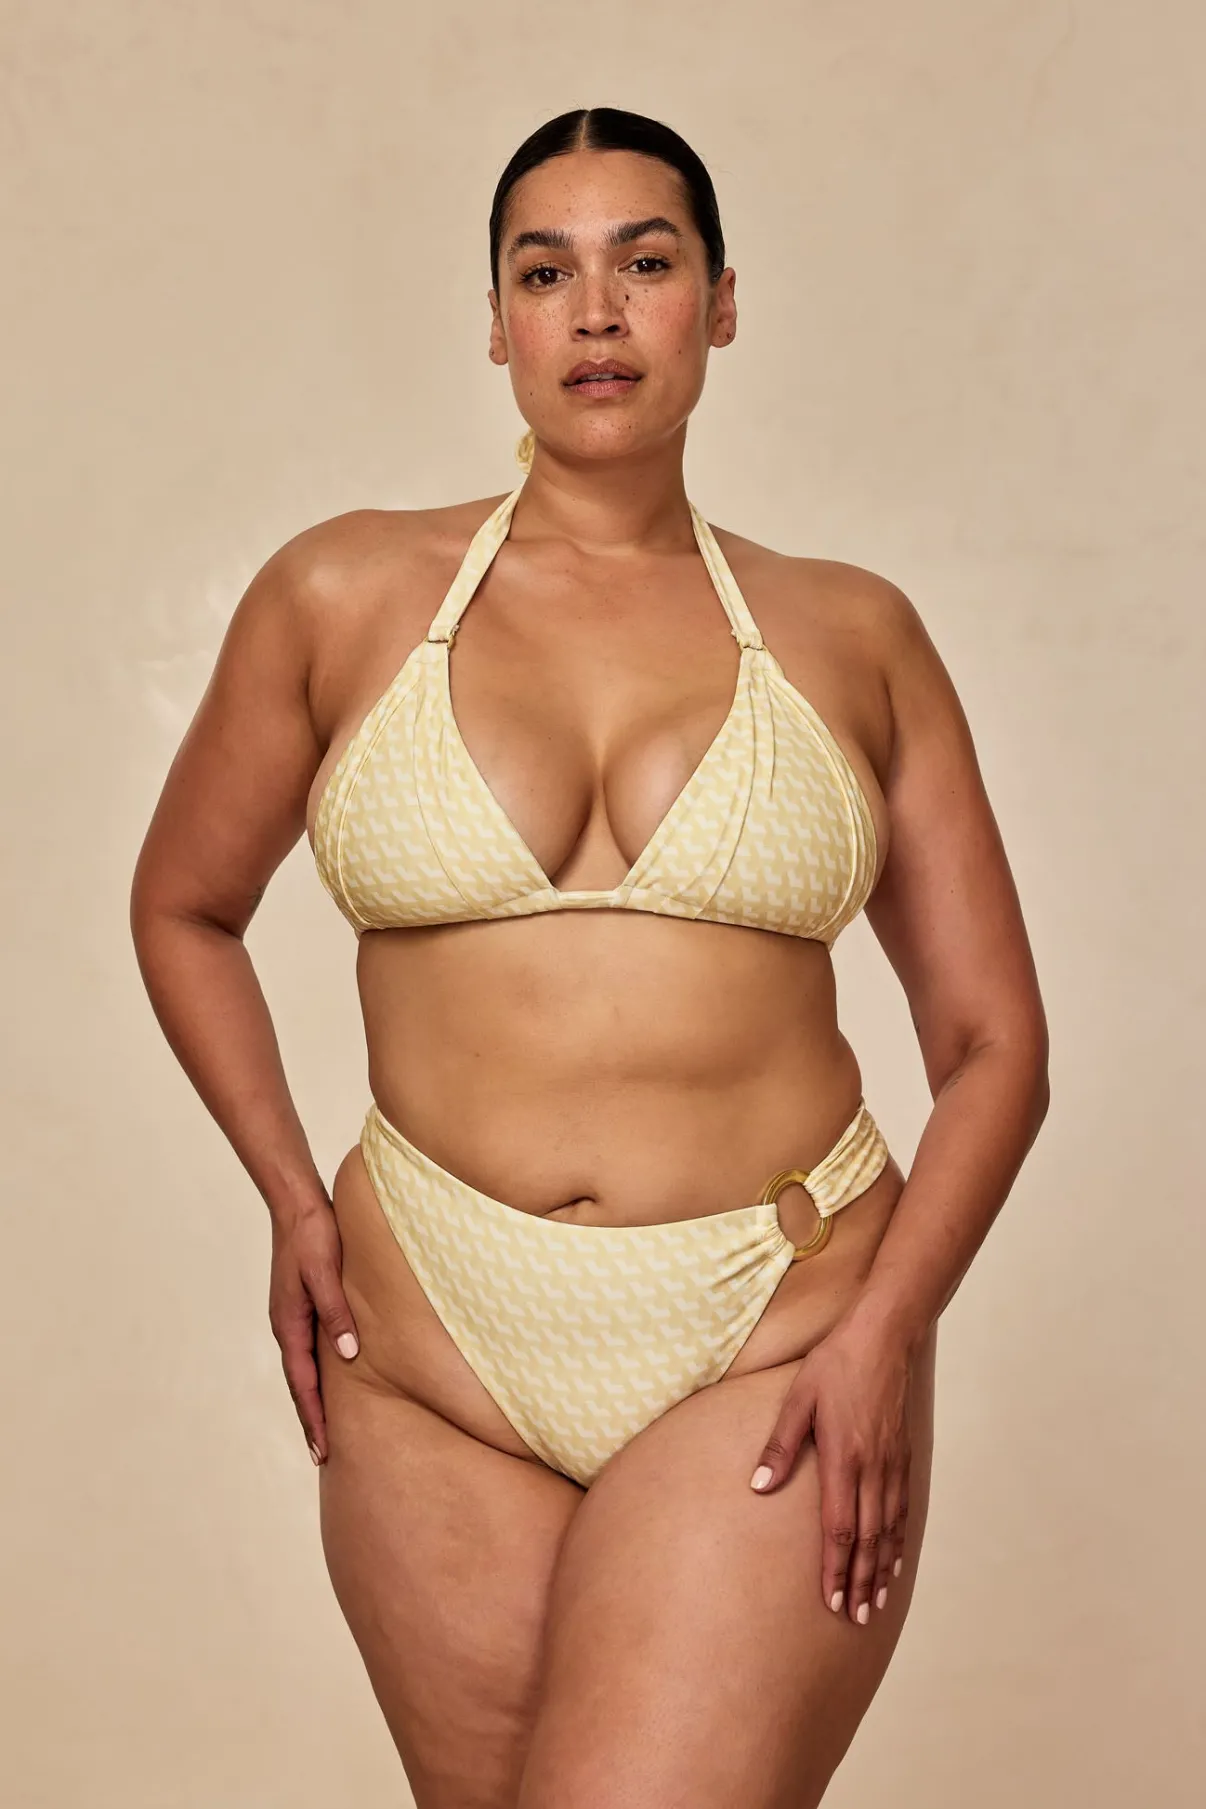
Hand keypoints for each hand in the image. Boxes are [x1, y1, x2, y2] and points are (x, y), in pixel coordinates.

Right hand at [268, 1199, 359, 1465]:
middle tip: (322, 1456)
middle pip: (299, 1383)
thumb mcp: (325, 1272)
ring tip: (324, 1428)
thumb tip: (348, 1354)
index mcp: (290, 1323)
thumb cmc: (313, 1235)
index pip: (303, 1383)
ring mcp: (292, 1316)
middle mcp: (287, 1325)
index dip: (314, 1417)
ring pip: (302, 1368)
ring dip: (312, 1399)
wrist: (297, 1204)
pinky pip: (308, 1350)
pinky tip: (329, 1379)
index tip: (322, 1450)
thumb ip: (336, 1312)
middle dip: (311, 1419)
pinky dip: (315, 1374)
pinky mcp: (302, 1305)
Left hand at [748, 1316, 913, 1624]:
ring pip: (888, 1529)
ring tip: (876, 1602)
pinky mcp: (903, 1454)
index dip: (836, 1569)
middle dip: (860, 1582)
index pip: (839, 1529)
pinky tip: (895, 1558)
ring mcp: (892, 1463)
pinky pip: (902, 1507)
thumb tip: (758, 1487)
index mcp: (843, 1458)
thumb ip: (780, 1446)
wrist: (885, 1337)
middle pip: (867, 1539)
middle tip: (856, 1618)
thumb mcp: (798, 1399)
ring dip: (882, 1569)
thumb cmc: (835, 1364)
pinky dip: (899, 1539)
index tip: (832, 1601)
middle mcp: (872, 1468)